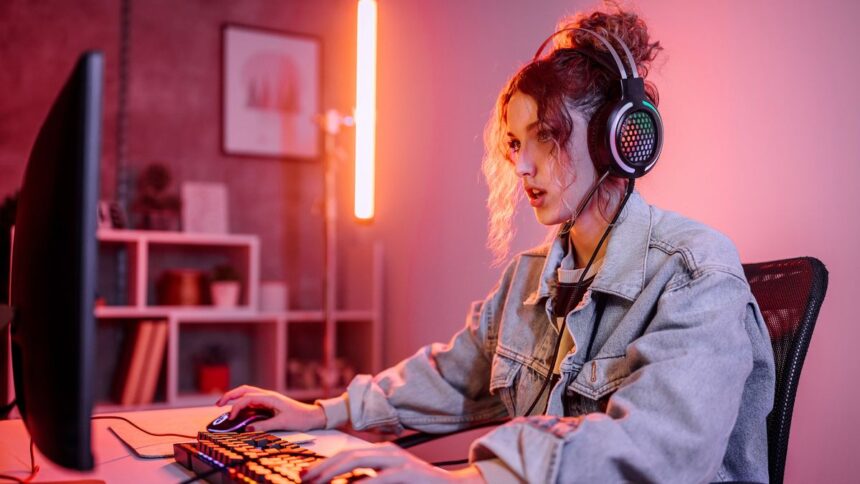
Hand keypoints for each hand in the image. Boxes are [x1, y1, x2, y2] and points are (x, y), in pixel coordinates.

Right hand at [215, 385, 325, 431]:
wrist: (312, 416)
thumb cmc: (300, 418)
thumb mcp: (283, 423)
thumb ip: (265, 426)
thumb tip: (248, 429)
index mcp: (270, 397)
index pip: (247, 398)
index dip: (236, 407)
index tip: (231, 418)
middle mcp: (267, 395)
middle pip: (244, 390)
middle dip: (230, 395)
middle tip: (218, 404)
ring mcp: (268, 399)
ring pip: (247, 394)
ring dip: (234, 397)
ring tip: (223, 405)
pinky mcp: (268, 404)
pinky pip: (252, 401)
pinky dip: (242, 403)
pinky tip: (237, 410)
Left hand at [300, 442, 484, 482]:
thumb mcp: (389, 481)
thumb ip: (368, 480)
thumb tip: (345, 483)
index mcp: (381, 453)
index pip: (346, 454)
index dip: (324, 464)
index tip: (304, 475)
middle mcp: (387, 452)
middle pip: (348, 455)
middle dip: (323, 468)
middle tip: (304, 479)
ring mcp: (398, 461)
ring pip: (359, 460)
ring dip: (335, 472)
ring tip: (319, 483)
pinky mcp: (407, 473)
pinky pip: (380, 478)